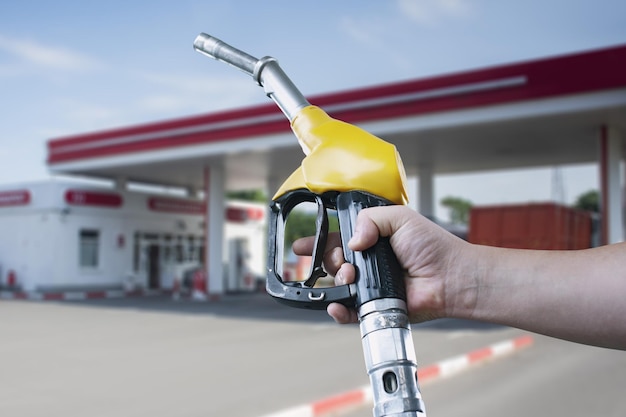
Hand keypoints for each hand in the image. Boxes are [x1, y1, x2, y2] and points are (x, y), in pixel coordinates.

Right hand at [293, 205, 472, 323]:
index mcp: (372, 239)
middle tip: (344, 261)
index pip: (338, 240)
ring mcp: (371, 285)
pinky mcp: (375, 306)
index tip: (301, 246)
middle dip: (330, 261)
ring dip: (337, 281)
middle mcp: (369, 262)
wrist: (450, 276)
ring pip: (338, 286)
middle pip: (333, 262)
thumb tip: (351, 241)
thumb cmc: (433, 246)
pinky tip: (338, 304)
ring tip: (350, 277)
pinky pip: (350, 311)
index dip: (318, 243)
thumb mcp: (400, 217)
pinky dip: (339, 310)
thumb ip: (370, 219)